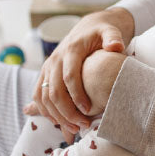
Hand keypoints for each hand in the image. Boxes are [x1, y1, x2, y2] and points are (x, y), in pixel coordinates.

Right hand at [26, 8, 133, 132]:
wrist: (89, 26)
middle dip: (66, 111)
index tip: (88, 111)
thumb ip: (113, 38)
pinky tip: (59, 122)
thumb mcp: (110, 31)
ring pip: (43, 96)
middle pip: (54, 91)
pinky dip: (46, 111)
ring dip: (55, 115)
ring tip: (73, 129)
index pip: (69, 76)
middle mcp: (56, 59)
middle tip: (82, 126)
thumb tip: (115, 46)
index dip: (77, 95)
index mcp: (71, 50)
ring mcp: (48, 67)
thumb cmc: (102, 32)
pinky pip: (38, 95)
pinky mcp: (45, 73)